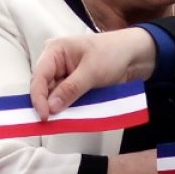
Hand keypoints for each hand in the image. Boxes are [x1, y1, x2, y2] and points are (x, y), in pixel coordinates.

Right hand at [30, 27, 155, 118]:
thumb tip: (50, 107)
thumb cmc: (114, 53)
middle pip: (43, 88)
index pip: (38, 77)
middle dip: (46, 104)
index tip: (45, 116)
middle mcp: (55, 62)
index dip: (39, 98)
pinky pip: (66, 99)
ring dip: (57, 108)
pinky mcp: (74, 85)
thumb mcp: (92, 71)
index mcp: (54, 51)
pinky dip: (68, 108)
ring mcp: (65, 74)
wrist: (136, 55)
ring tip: (59, 121)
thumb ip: (70, 89)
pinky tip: (69, 116)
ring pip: (54, 96)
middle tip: (50, 122)